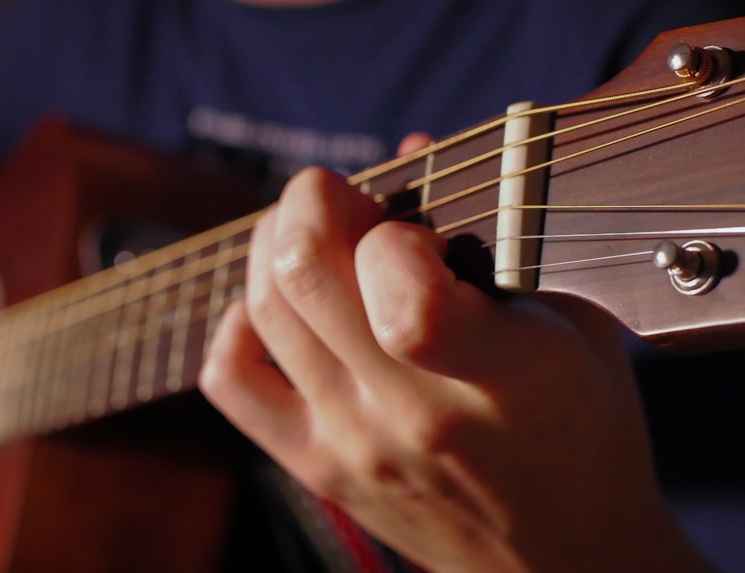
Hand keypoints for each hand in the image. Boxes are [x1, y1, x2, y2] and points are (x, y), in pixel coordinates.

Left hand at [200, 139, 702, 570]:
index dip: (394, 228)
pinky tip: (279, 311)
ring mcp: (349, 444)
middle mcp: (406, 415)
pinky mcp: (315, 466)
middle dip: (309, 201)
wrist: (564, 552)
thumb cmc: (584, 431)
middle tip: (338, 195)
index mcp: (495, 377)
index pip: (399, 285)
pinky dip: (238, 325)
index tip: (414, 225)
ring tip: (311, 236)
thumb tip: (407, 151)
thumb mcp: (575, 322)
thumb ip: (500, 232)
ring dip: (274, 247)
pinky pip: (230, 381)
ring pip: (263, 312)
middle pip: (301, 276)